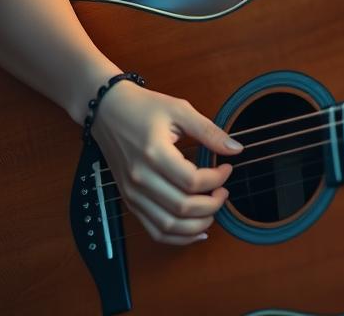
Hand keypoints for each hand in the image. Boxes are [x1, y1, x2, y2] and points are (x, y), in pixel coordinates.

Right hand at [90, 80, 244, 245]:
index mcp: (154, 153)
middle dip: (212, 205)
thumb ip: (209, 131)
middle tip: (224, 191)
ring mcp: (132, 193)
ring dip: (196, 225)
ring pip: (167, 227)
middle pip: (182, 208)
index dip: (217, 179)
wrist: (107, 111)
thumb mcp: (180, 110)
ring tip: (213, 210)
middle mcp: (140, 179)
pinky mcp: (129, 200)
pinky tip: (196, 230)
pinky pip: (153, 230)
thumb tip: (236, 149)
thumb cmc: (143, 107)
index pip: (191, 181)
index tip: (227, 167)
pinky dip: (176, 237)